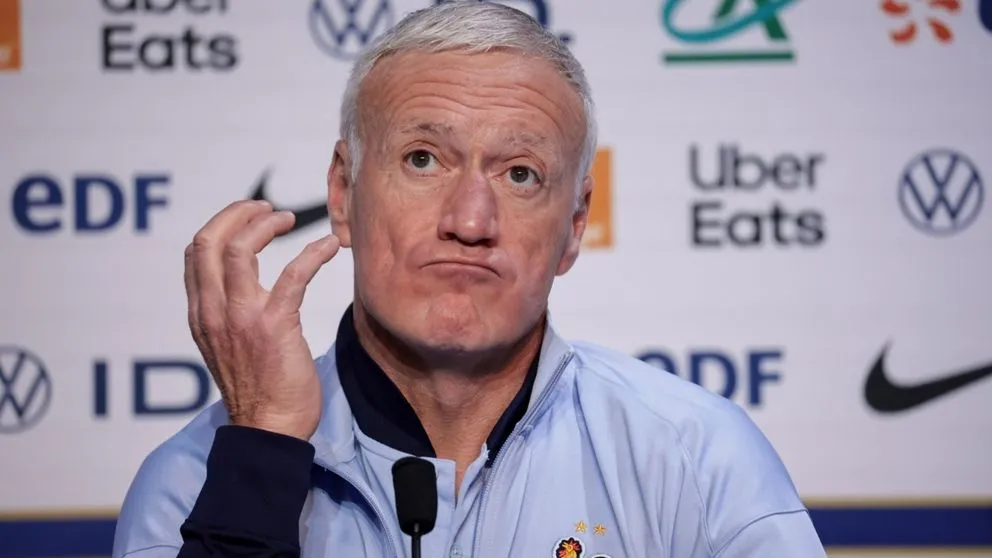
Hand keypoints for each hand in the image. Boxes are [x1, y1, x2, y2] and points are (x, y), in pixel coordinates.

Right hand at [184, 200, 339, 440]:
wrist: (268, 430)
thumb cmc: (258, 390)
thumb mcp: (225, 346)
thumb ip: (224, 314)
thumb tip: (234, 287)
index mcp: (201, 314)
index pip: (195, 252)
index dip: (222, 224)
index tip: (250, 218)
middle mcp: (213, 311)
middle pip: (208, 240)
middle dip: (238, 214)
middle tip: (269, 211)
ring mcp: (241, 318)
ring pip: (239, 249)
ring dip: (266, 225)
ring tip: (290, 221)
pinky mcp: (274, 327)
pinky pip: (292, 275)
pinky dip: (312, 253)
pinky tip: (329, 247)